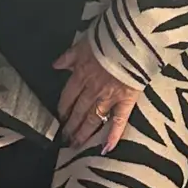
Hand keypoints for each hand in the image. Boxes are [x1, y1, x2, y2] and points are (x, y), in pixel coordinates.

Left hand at [54, 37, 139, 153]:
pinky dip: (112, 135)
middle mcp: (92, 89)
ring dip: (84, 133)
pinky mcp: (126, 101)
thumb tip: (55, 65)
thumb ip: (69, 56)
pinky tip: (105, 149)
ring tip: (76, 145)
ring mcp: (109, 97)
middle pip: (79, 110)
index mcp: (81, 74)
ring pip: (93, 118)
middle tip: (65, 139)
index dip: (63, 108)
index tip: (59, 118)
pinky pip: (119, 121)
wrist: (131, 39)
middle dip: (70, 125)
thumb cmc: (108, 37)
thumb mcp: (83, 43)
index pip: (68, 96)